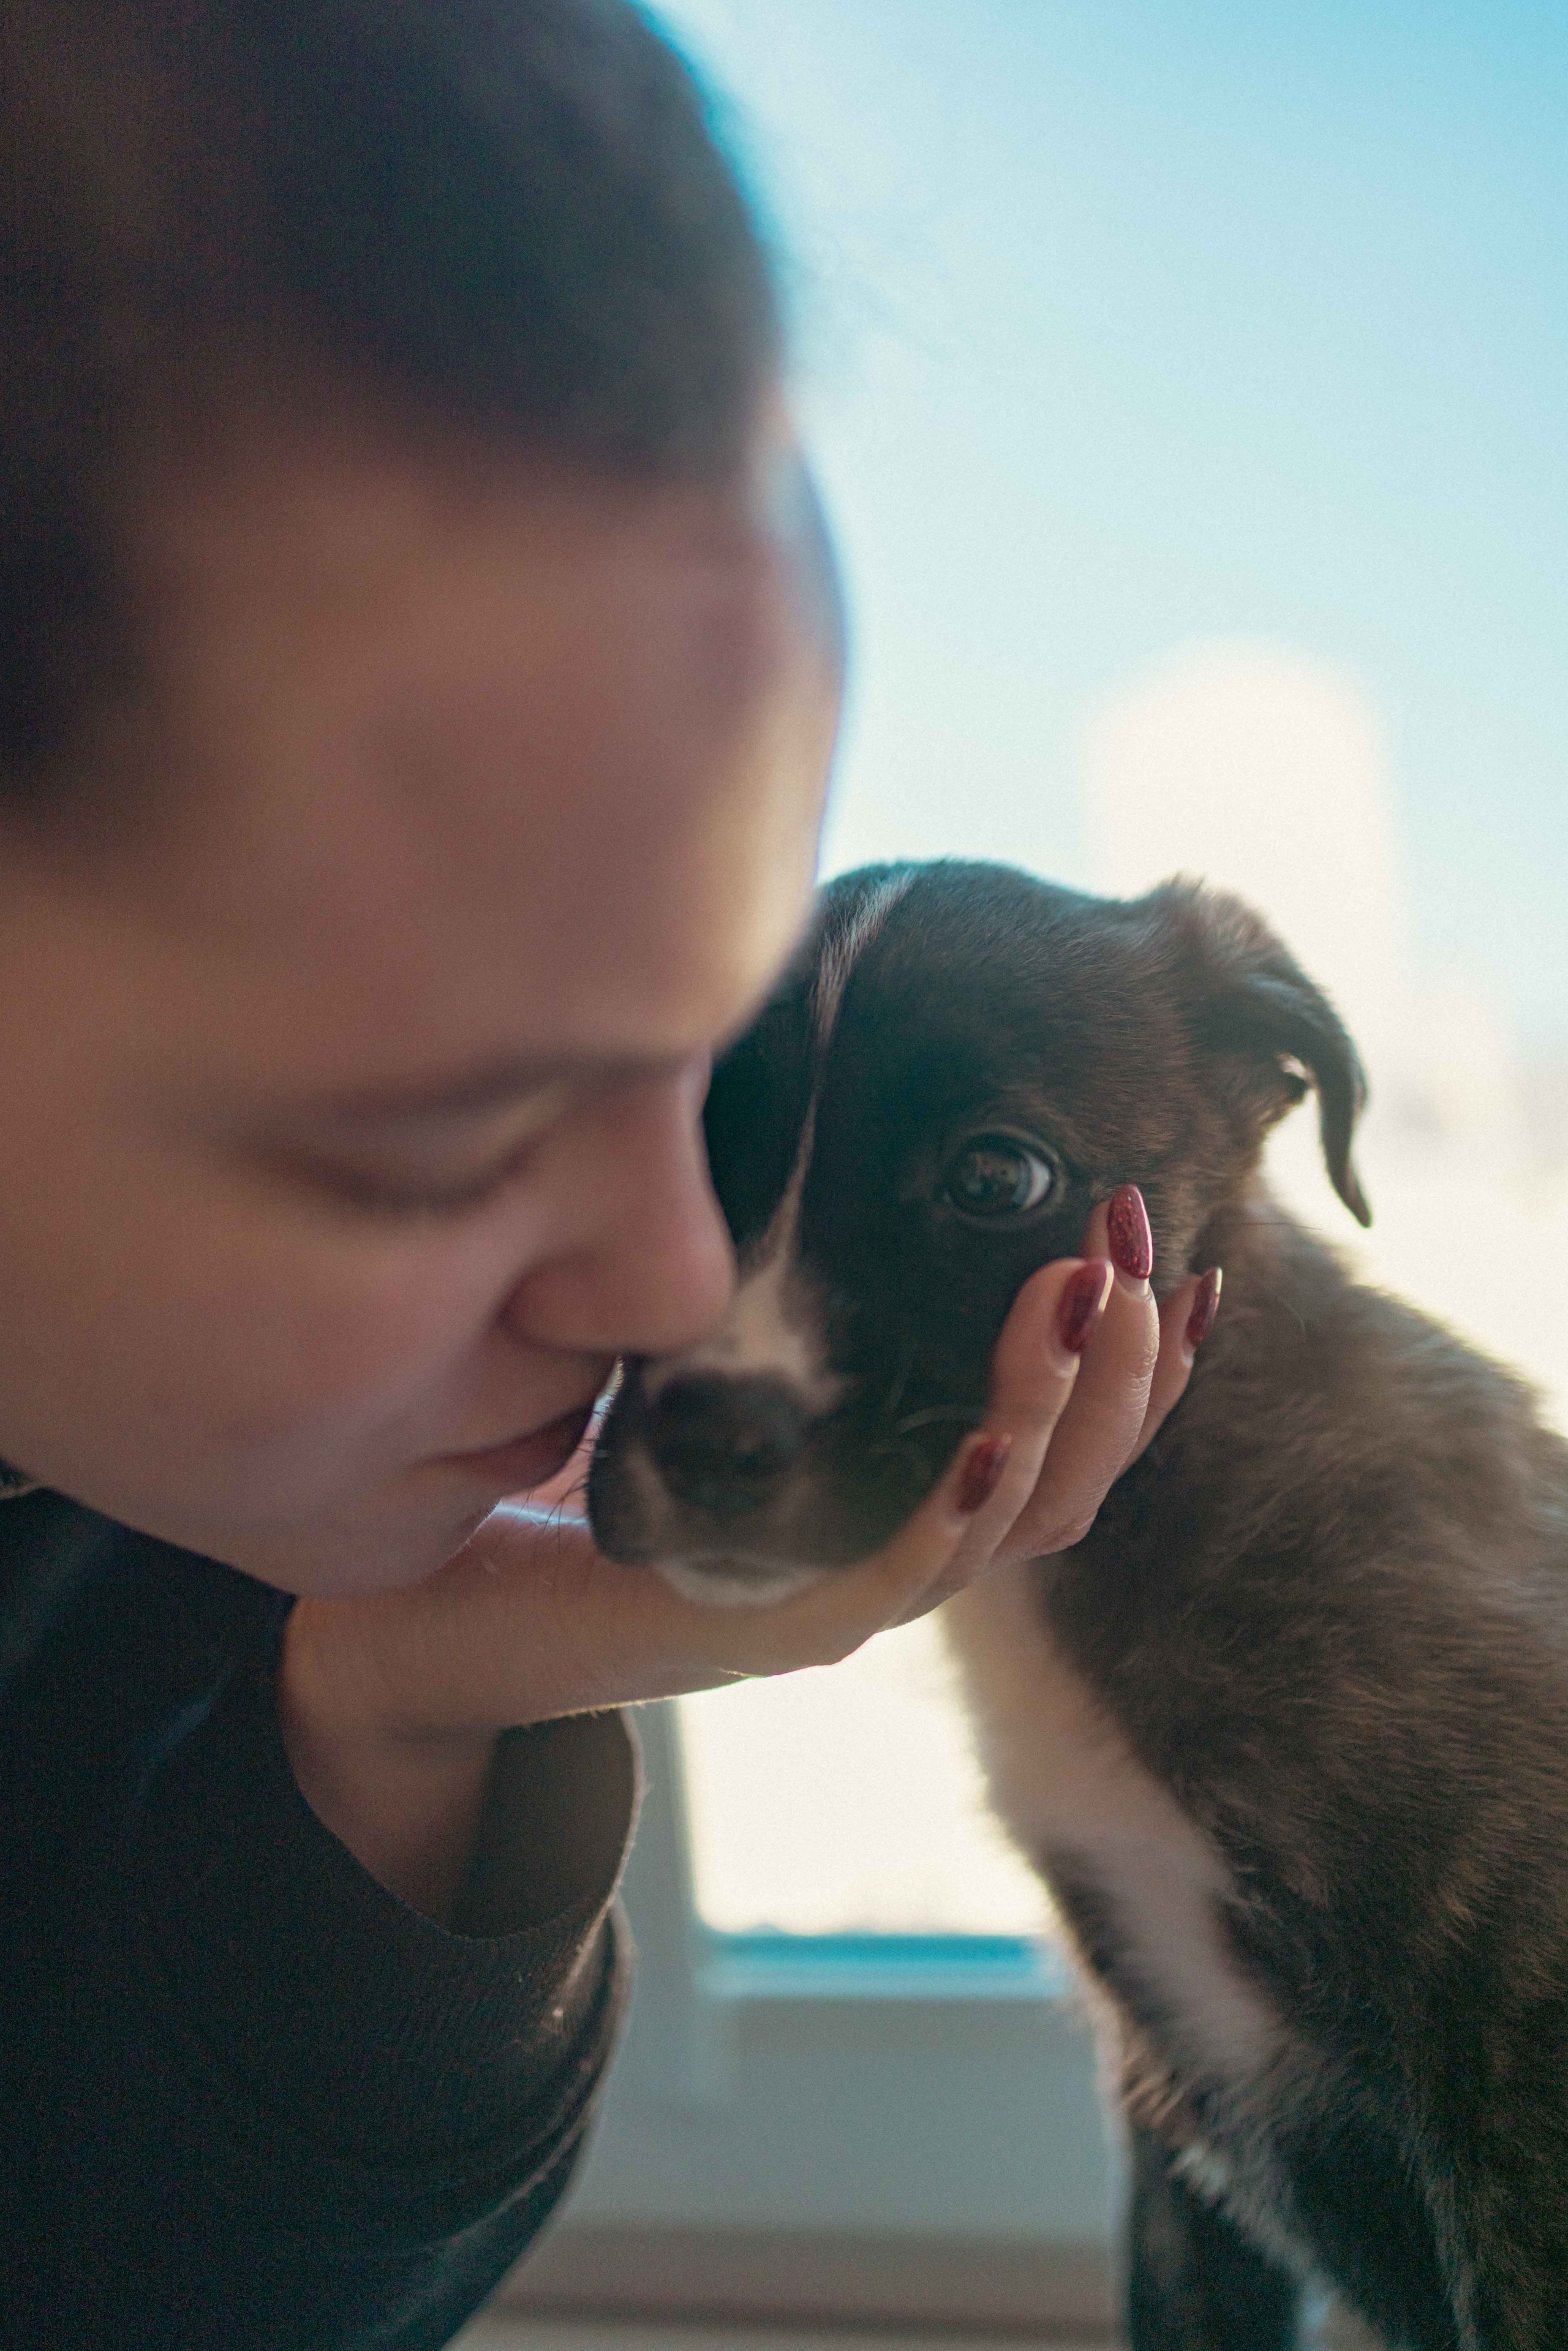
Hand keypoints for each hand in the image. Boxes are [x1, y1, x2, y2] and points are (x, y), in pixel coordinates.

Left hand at [282, 1200, 1208, 1913]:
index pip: (1072, 1446)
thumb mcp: (706, 1369)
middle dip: (1129, 1369)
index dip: (1147, 1370)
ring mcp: (850, 1606)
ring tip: (1085, 1301)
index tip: (1190, 1266)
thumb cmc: (585, 1474)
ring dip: (1064, 1413)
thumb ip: (781, 1300)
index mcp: (905, 1504)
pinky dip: (958, 1511)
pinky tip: (989, 1437)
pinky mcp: (777, 1635)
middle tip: (1141, 1249)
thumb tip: (820, 1150)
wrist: (446, 1615)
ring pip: (1014, 1527)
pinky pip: (899, 1580)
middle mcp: (901, 1563)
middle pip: (1075, 1489)